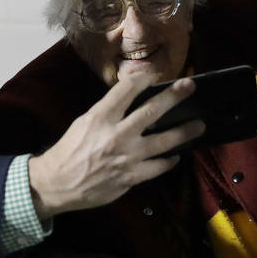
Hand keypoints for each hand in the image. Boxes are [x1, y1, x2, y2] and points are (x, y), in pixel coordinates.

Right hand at [28, 74, 203, 220]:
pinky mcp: (131, 177)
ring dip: (184, 131)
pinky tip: (175, 155)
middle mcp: (116, 135)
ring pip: (164, 141)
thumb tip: (132, 103)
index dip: (143, 78)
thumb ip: (108, 113)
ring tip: (199, 125)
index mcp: (100, 117)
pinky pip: (157, 167)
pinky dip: (168, 160)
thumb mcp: (84, 123)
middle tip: (190, 86)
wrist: (57, 183)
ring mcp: (126, 157)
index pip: (126, 90)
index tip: (155, 74)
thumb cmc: (69, 151)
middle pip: (152, 111)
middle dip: (174, 96)